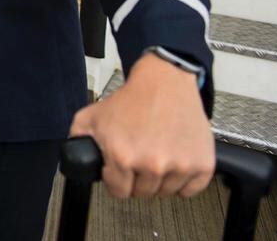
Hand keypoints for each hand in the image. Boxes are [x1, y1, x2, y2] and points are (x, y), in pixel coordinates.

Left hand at [69, 53, 213, 198]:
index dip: (116, 180)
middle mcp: (152, 164)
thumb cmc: (131, 99)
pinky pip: (190, 191)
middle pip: (143, 193)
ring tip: (157, 154)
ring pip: (166, 192)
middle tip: (139, 156)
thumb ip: (77, 139)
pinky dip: (184, 182)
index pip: (119, 192)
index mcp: (123, 156)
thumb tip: (74, 159)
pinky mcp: (202, 165)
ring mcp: (180, 166)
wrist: (164, 83)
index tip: (120, 171)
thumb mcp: (91, 116)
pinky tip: (175, 161)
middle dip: (138, 178)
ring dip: (160, 179)